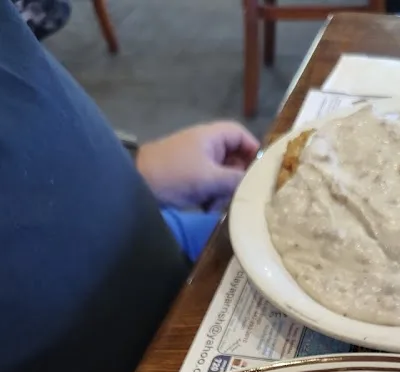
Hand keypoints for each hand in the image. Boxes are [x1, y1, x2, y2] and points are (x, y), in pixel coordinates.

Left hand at [135, 122, 259, 209]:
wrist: (137, 184)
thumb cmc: (176, 175)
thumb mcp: (210, 178)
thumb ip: (236, 180)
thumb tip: (258, 185)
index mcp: (211, 136)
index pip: (240, 135)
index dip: (253, 150)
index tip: (262, 171)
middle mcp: (206, 145)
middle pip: (234, 157)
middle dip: (237, 178)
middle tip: (240, 194)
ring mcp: (196, 162)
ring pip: (222, 175)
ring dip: (223, 191)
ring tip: (217, 205)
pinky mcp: (189, 178)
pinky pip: (209, 185)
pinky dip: (211, 196)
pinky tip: (206, 208)